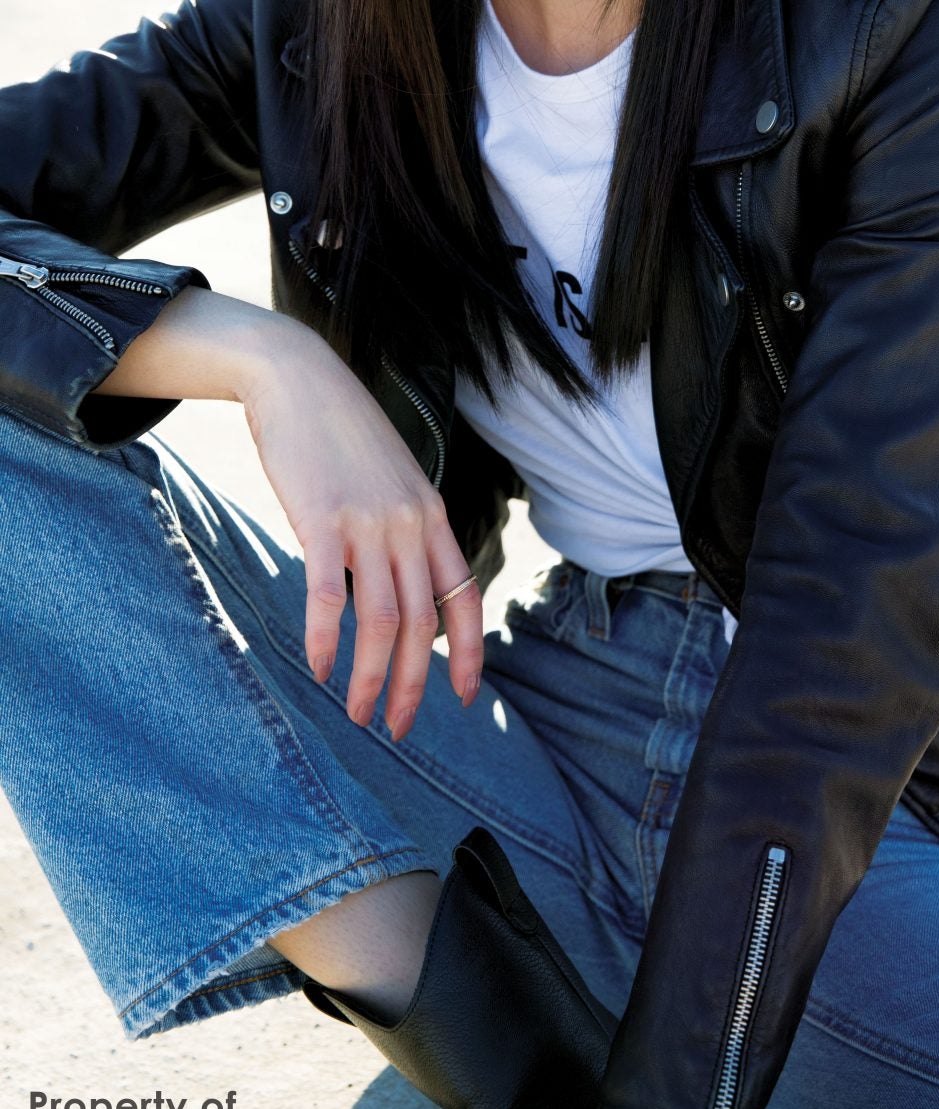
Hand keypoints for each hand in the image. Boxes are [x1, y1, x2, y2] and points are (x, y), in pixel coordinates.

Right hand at [239, 326, 483, 735]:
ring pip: (382, 621)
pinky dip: (326, 640)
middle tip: (395, 728)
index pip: (464, 599)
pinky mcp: (323, 521)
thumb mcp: (391, 480)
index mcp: (432, 518)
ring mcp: (369, 524)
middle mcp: (411, 525)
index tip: (465, 698)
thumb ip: (401, 529)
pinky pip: (330, 596)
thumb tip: (398, 582)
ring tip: (356, 714)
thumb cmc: (341, 435)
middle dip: (412, 685)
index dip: (469, 654)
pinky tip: (320, 669)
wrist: (300, 380)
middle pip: (423, 624)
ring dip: (370, 678)